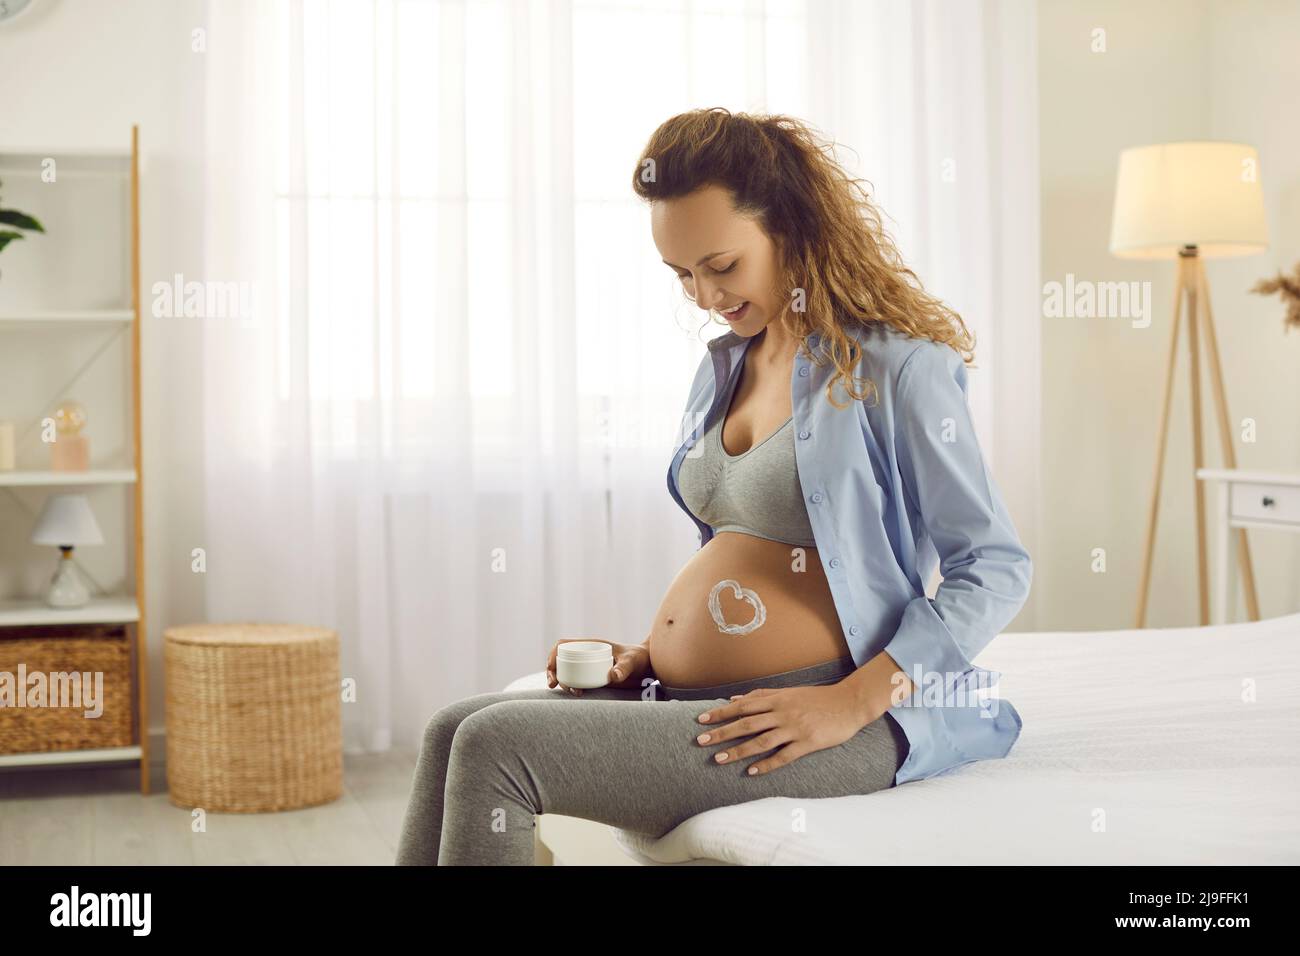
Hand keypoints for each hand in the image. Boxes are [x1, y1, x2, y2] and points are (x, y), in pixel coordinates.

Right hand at [545, 639, 652, 695]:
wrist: (649, 666)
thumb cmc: (641, 658)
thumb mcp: (633, 661)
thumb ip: (624, 667)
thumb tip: (613, 676)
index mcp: (591, 644)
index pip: (564, 644)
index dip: (553, 654)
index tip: (551, 667)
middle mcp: (587, 655)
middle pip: (561, 661)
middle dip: (553, 672)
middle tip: (555, 684)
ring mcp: (590, 667)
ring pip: (568, 674)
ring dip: (564, 682)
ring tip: (575, 693)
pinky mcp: (595, 679)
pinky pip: (578, 682)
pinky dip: (572, 688)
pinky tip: (577, 695)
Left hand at [693, 682, 872, 775]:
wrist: (849, 703)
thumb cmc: (817, 698)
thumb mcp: (788, 692)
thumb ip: (761, 695)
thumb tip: (734, 698)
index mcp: (776, 699)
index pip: (742, 706)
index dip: (721, 713)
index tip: (701, 720)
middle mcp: (782, 712)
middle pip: (746, 723)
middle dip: (721, 732)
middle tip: (700, 741)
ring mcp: (795, 728)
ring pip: (761, 740)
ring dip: (738, 750)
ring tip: (719, 759)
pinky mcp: (808, 743)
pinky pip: (784, 755)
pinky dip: (767, 763)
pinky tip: (752, 771)